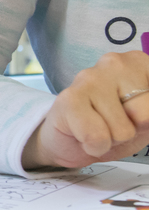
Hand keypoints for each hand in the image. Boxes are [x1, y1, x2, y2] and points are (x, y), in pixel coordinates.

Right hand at [21, 51, 148, 169]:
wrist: (72, 139)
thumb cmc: (114, 125)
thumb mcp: (148, 120)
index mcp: (141, 64)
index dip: (148, 118)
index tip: (136, 115)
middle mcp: (115, 63)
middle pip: (145, 115)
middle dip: (133, 128)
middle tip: (117, 123)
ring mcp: (89, 77)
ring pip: (122, 130)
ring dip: (112, 138)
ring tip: (99, 127)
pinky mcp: (69, 98)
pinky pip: (96, 137)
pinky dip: (94, 146)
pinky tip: (84, 134)